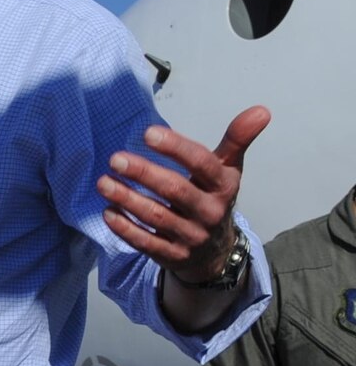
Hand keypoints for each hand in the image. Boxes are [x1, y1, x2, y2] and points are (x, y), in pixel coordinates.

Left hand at [97, 106, 269, 280]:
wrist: (216, 251)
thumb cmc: (214, 199)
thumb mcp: (228, 171)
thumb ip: (236, 140)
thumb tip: (262, 110)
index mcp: (223, 186)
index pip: (202, 163)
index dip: (176, 148)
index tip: (148, 133)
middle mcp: (209, 212)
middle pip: (175, 190)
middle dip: (144, 173)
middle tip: (115, 159)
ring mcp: (190, 236)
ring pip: (156, 216)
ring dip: (127, 199)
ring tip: (104, 183)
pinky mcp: (172, 255)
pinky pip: (146, 242)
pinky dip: (125, 228)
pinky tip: (108, 212)